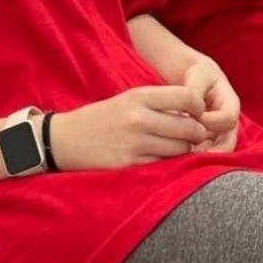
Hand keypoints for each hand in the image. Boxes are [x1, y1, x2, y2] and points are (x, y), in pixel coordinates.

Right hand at [48, 86, 209, 169]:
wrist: (62, 140)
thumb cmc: (102, 118)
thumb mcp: (128, 99)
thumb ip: (160, 102)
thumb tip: (196, 112)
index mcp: (140, 96)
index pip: (188, 96)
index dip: (199, 107)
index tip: (196, 113)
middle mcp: (139, 118)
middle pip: (190, 127)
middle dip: (197, 133)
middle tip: (193, 135)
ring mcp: (134, 143)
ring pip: (181, 149)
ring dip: (184, 150)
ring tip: (173, 146)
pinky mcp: (129, 165)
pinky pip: (164, 165)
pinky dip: (168, 163)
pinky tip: (159, 158)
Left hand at [182, 59, 239, 154]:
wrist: (193, 78)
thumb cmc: (196, 73)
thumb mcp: (197, 75)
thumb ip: (194, 93)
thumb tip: (192, 114)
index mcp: (231, 105)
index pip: (228, 120)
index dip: (211, 122)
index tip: (191, 119)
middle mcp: (228, 123)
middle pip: (227, 145)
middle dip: (210, 153)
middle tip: (188, 156)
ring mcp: (218, 134)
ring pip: (215, 153)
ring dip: (200, 157)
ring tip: (180, 158)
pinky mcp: (207, 141)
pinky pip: (204, 153)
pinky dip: (192, 156)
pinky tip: (176, 156)